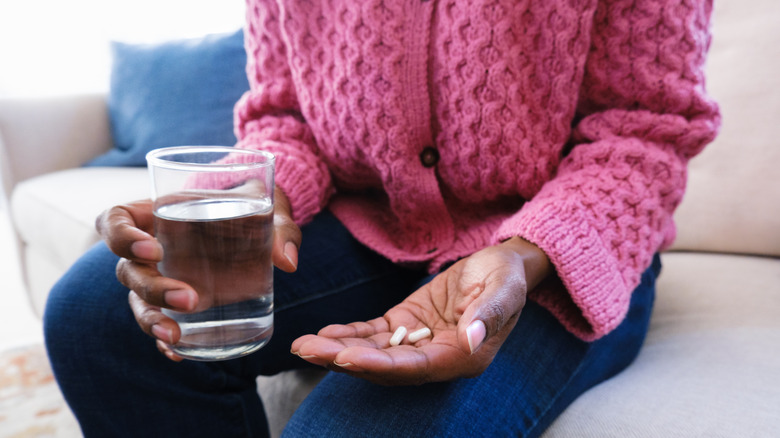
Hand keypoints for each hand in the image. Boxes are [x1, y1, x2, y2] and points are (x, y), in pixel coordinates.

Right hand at [96, 188, 300, 360]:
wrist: (260, 225)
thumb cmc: (254, 208)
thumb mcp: (269, 208)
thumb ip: (281, 227)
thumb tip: (287, 261)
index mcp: (159, 213)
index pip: (116, 220)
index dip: (121, 236)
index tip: (153, 249)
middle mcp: (152, 249)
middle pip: (128, 271)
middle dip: (152, 288)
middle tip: (190, 298)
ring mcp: (162, 278)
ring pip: (138, 302)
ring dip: (151, 320)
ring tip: (175, 336)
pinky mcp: (178, 303)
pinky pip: (159, 323)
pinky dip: (164, 341)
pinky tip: (178, 353)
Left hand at [290, 237, 549, 384]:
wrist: (503, 265)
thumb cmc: (508, 277)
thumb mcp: (506, 288)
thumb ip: (491, 313)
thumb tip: (473, 338)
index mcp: (463, 355)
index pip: (415, 367)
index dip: (380, 365)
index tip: (346, 357)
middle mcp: (437, 356)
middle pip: (386, 367)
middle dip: (346, 360)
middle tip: (307, 351)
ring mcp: (419, 341)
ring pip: (374, 352)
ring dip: (338, 350)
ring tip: (302, 345)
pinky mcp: (407, 324)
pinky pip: (374, 334)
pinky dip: (349, 335)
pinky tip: (322, 334)